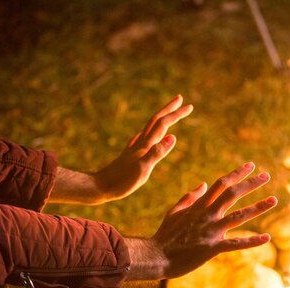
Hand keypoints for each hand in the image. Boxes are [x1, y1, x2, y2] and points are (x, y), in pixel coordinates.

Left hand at [49, 95, 192, 204]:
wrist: (99, 187)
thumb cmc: (122, 182)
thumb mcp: (143, 169)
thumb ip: (158, 153)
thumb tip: (173, 136)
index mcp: (146, 146)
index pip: (163, 124)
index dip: (176, 114)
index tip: (190, 106)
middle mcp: (140, 143)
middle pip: (156, 121)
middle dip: (169, 110)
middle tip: (181, 99)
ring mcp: (134, 148)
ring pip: (150, 128)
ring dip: (161, 119)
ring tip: (168, 115)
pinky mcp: (129, 155)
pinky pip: (142, 138)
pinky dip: (149, 133)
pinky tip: (146, 135)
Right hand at [123, 163, 277, 279]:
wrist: (155, 256)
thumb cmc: (165, 235)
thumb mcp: (175, 211)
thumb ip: (190, 197)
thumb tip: (204, 184)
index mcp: (199, 206)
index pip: (221, 184)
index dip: (237, 173)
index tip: (251, 165)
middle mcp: (207, 215)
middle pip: (232, 194)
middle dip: (251, 184)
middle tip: (267, 176)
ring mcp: (210, 231)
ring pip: (238, 216)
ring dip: (258, 207)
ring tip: (274, 200)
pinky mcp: (211, 248)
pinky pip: (235, 243)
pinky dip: (252, 241)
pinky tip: (267, 238)